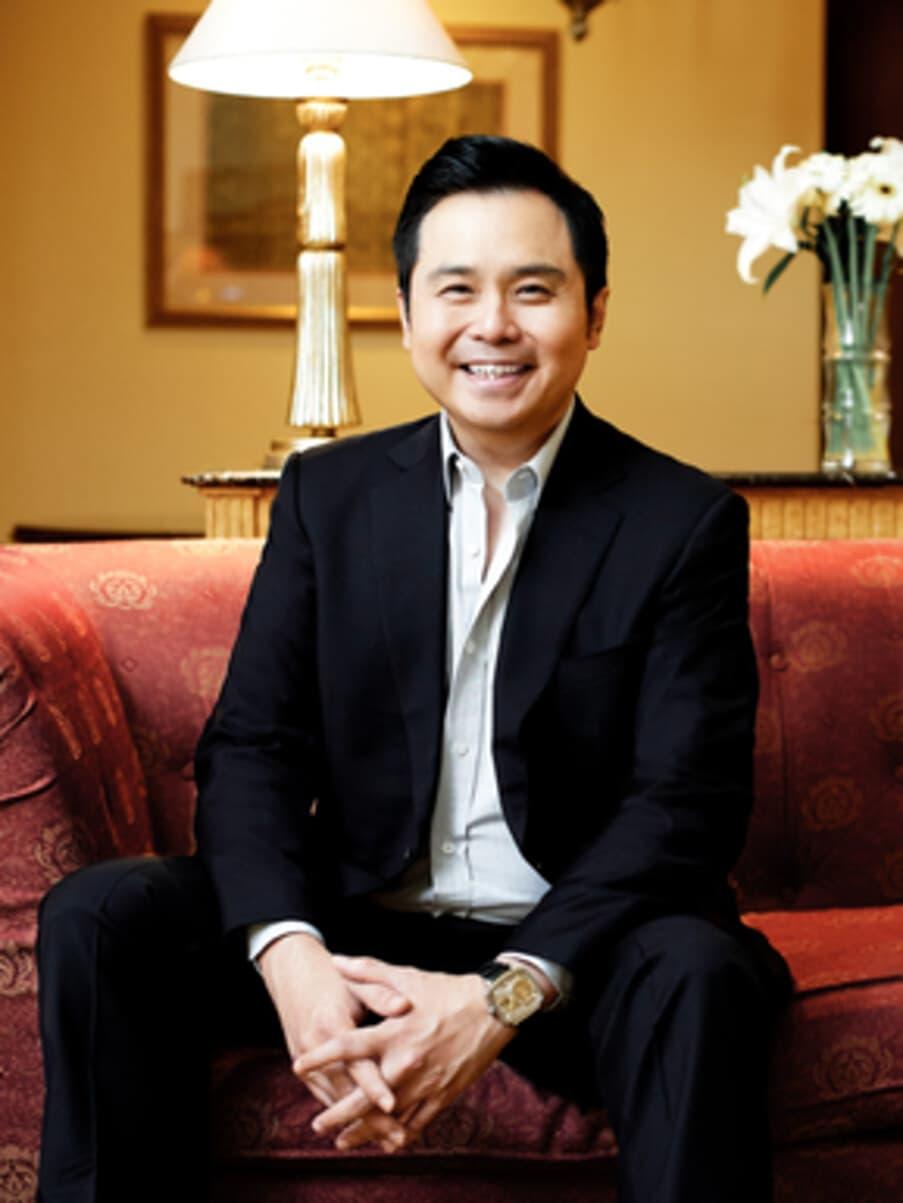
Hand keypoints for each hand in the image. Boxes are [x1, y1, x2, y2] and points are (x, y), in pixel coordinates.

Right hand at [258, 934, 412, 1150]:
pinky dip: (343, 1114)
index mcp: (332, 1024)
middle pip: (346, 1091)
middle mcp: (315, 1047)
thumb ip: (381, 995)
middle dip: (371, 1117)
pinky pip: (325, 1096)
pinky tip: (363, 1129)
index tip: (393, 1104)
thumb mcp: (356, 983)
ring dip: (359, 1123)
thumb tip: (404, 1006)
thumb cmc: (332, 979)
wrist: (293, 976)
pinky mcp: (302, 1068)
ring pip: (335, 1100)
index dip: (373, 1084)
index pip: (355, 1061)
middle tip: (399, 1137)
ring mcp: (305, 1060)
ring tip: (388, 1140)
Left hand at [293, 955, 515, 1149]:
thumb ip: (368, 972)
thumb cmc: (447, 991)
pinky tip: (386, 1140)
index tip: (298, 1065)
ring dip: (363, 1131)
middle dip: (337, 1115)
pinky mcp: (444, 1096)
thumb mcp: (406, 976)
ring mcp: (426, 1084)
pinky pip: (417, 1123)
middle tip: (317, 1125)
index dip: (321, 1057)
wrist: (494, 1009)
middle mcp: (407, 1063)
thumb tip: (337, 961)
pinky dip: (398, 1133)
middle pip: (364, 1097)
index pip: (349, 1047)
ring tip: (344, 1140)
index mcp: (394, 1033)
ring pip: (388, 1117)